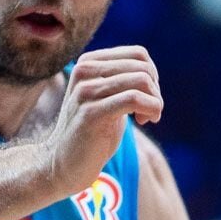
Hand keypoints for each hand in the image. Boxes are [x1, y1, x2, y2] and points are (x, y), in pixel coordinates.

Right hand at [41, 46, 162, 195]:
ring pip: (141, 81)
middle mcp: (84, 71)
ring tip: (147, 118)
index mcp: (89, 62)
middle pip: (143, 68)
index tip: (146, 99)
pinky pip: (134, 98)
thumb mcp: (108, 98)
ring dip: (155, 102)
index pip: (139, 55)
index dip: (153, 77)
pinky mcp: (91, 112)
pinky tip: (145, 121)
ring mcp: (86, 91)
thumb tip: (150, 70)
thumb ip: (123, 80)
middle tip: (150, 113)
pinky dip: (150, 109)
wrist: (64, 164)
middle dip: (156, 92)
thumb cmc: (93, 132)